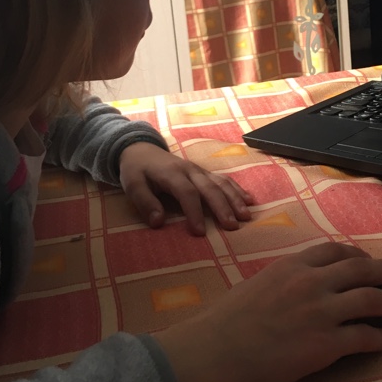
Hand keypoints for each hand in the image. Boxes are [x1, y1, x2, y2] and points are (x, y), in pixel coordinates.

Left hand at [119, 142, 252, 234]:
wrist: (142, 149)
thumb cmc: (137, 170)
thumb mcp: (132, 185)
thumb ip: (145, 202)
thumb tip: (158, 222)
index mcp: (171, 173)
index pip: (186, 193)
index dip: (194, 212)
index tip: (200, 232)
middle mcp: (190, 170)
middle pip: (209, 188)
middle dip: (222, 207)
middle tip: (232, 226)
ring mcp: (199, 170)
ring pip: (221, 183)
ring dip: (235, 199)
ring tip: (246, 216)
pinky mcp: (205, 172)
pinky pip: (224, 179)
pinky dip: (237, 189)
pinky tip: (249, 200)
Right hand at [155, 243, 381, 381]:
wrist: (214, 353)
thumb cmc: (225, 322)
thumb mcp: (257, 284)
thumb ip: (284, 281)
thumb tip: (298, 286)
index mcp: (293, 265)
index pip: (336, 251)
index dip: (358, 255)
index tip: (367, 261)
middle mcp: (312, 282)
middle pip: (362, 270)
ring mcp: (322, 313)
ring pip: (373, 301)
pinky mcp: (326, 345)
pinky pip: (366, 337)